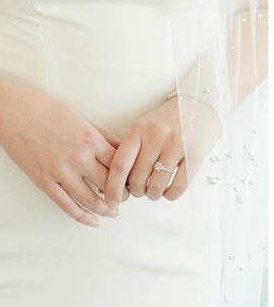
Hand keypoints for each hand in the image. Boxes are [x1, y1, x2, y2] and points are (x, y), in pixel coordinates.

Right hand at [0, 80, 129, 226]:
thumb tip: (121, 148)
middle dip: (120, 195)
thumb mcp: (78, 117)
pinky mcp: (43, 181)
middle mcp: (78, 158)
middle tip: (123, 197)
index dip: (128, 176)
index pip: (120, 165)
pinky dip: (82, 216)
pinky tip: (92, 221)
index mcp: (90, 139)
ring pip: (91, 200)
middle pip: (109, 186)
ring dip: (105, 209)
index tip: (130, 180)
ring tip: (111, 211)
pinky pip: (67, 205)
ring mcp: (60, 171)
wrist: (11, 113)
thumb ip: (100, 135)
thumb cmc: (45, 109)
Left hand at [104, 95, 221, 206]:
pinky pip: (178, 187)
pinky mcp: (195, 154)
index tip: (111, 201)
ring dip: (152, 195)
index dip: (113, 187)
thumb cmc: (163, 122)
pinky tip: (168, 191)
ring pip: (157, 185)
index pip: (120, 164)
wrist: (196, 106)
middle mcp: (155, 136)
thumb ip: (129, 150)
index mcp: (137, 130)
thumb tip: (114, 181)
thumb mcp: (141, 128)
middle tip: (138, 191)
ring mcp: (176, 145)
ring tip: (153, 191)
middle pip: (137, 179)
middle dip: (136, 192)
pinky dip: (170, 195)